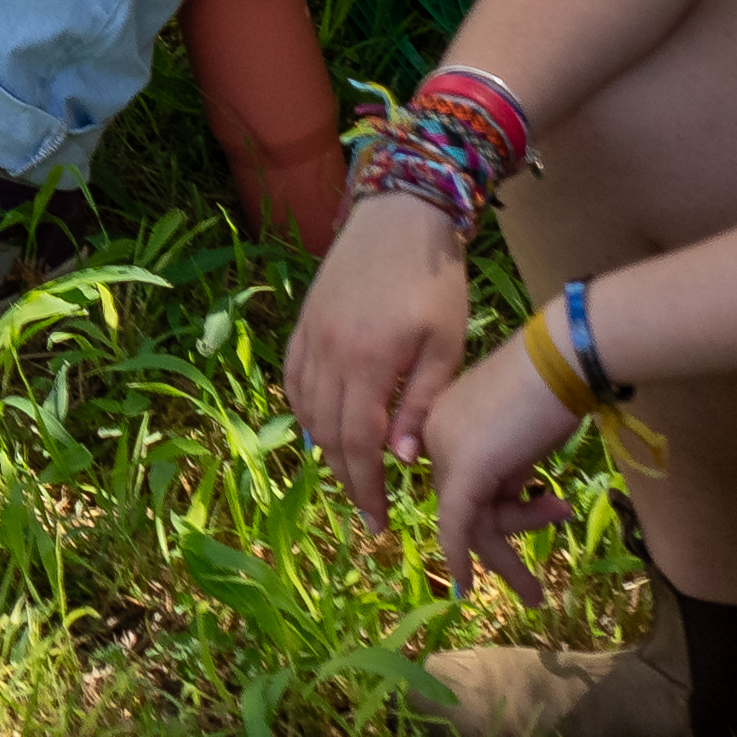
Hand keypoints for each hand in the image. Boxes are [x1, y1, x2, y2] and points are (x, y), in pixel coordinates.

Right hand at [284, 195, 481, 531]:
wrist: (401, 213)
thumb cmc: (435, 280)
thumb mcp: (444, 344)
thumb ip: (421, 403)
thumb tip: (401, 460)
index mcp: (369, 361)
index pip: (358, 444)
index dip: (366, 488)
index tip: (378, 522)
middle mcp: (329, 352)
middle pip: (328, 435)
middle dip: (347, 479)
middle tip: (367, 508)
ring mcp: (310, 335)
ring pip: (306, 410)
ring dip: (326, 449)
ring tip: (350, 473)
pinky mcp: (303, 321)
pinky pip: (292, 379)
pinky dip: (303, 411)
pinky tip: (321, 427)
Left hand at [414, 323, 600, 587]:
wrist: (567, 359)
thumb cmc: (555, 386)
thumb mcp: (524, 434)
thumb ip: (508, 464)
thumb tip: (512, 494)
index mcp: (441, 418)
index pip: (463, 479)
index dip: (502, 509)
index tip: (525, 523)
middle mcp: (434, 434)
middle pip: (466, 503)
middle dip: (507, 537)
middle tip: (532, 588)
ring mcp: (446, 451)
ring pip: (472, 521)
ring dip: (510, 555)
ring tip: (545, 574)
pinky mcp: (466, 470)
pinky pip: (458, 525)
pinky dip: (462, 558)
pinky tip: (467, 589)